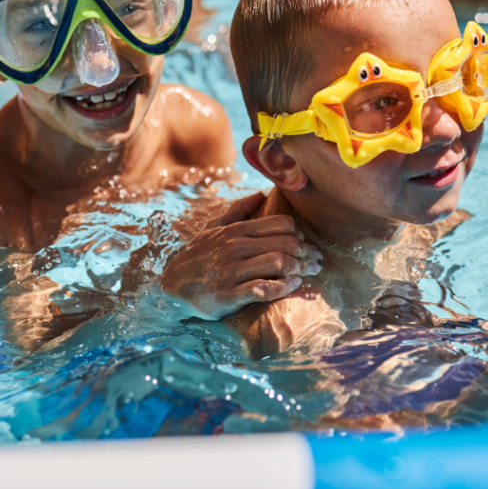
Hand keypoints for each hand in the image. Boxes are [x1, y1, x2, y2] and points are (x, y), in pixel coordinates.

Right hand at [160, 192, 322, 318]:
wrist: (171, 288)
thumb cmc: (196, 257)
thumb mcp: (212, 229)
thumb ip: (237, 211)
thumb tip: (259, 194)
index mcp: (235, 231)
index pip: (281, 224)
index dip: (300, 234)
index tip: (306, 244)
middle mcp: (235, 248)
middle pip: (285, 244)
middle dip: (306, 253)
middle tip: (316, 262)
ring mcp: (231, 271)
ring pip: (278, 264)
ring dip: (299, 270)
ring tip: (308, 274)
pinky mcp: (228, 295)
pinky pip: (262, 289)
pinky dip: (282, 288)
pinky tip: (291, 287)